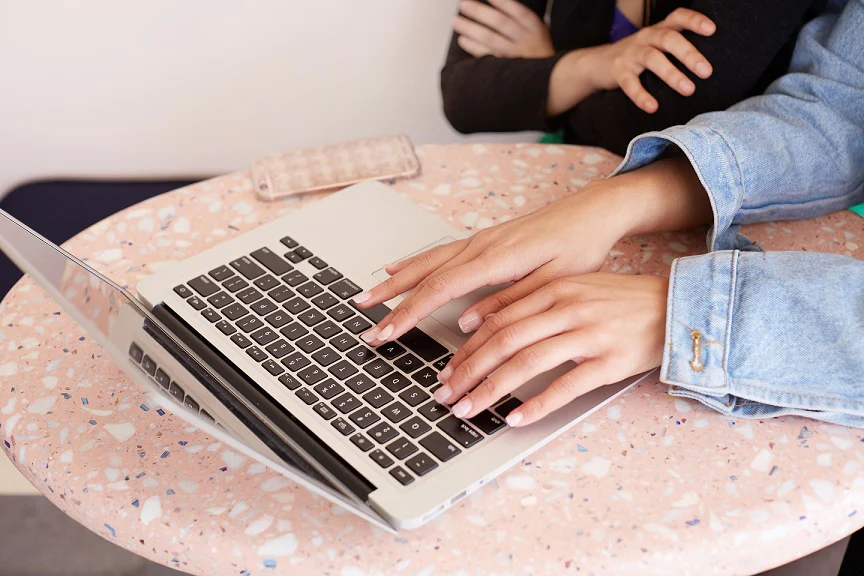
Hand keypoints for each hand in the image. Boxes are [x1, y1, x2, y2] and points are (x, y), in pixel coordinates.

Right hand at [354, 156, 711, 345]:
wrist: (594, 211)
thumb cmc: (580, 246)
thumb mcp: (554, 283)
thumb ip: (510, 303)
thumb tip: (468, 324)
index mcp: (497, 258)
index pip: (441, 289)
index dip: (409, 313)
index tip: (388, 333)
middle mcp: (481, 245)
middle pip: (424, 276)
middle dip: (391, 302)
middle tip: (366, 326)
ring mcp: (479, 240)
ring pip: (427, 262)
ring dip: (394, 282)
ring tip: (367, 297)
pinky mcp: (484, 239)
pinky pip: (439, 252)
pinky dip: (413, 262)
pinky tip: (398, 268)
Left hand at [433, 273, 667, 425]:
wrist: (677, 307)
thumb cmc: (621, 301)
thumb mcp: (575, 289)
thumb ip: (533, 303)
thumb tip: (486, 325)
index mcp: (554, 289)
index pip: (498, 320)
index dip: (468, 348)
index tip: (448, 369)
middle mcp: (567, 308)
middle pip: (504, 341)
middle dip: (469, 371)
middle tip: (447, 394)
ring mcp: (589, 334)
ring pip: (527, 362)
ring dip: (491, 389)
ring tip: (469, 409)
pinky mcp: (609, 361)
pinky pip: (566, 385)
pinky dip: (537, 403)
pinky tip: (516, 418)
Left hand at [453, 0, 553, 58]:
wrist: (549, 78)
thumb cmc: (537, 48)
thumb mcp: (537, 28)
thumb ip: (519, 16)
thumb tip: (495, 2)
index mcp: (534, 27)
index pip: (517, 10)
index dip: (501, 1)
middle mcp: (525, 40)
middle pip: (500, 22)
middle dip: (479, 12)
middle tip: (463, 5)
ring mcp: (514, 55)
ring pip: (490, 39)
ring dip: (470, 29)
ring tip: (456, 21)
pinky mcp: (505, 68)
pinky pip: (486, 56)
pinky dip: (473, 47)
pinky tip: (462, 39)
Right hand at [548, 8, 715, 115]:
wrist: (596, 63)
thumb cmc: (636, 56)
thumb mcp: (655, 45)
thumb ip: (676, 48)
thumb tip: (708, 67)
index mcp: (658, 30)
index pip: (678, 17)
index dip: (694, 21)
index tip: (712, 30)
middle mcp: (646, 38)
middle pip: (668, 39)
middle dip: (689, 54)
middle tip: (707, 72)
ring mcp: (631, 54)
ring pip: (652, 58)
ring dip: (672, 74)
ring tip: (689, 90)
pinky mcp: (618, 72)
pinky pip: (629, 83)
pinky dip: (641, 95)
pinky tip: (653, 107)